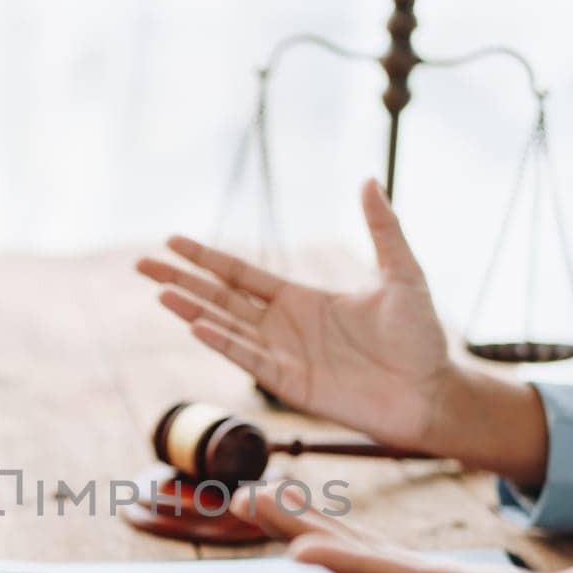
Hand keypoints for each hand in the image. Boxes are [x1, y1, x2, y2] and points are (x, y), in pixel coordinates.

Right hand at [138, 178, 548, 484]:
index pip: (241, 274)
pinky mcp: (290, 385)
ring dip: (192, 311)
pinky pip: (248, 360)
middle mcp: (283, 326)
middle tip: (141, 265)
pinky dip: (221, 343)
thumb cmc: (420, 337)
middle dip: (181, 281)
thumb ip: (382, 229)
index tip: (172, 241)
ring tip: (159, 293)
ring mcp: (282, 356)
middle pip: (220, 298)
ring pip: (225, 328)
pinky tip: (195, 326)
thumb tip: (369, 180)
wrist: (431, 391)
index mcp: (301, 298)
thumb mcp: (402, 273)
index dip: (207, 258)